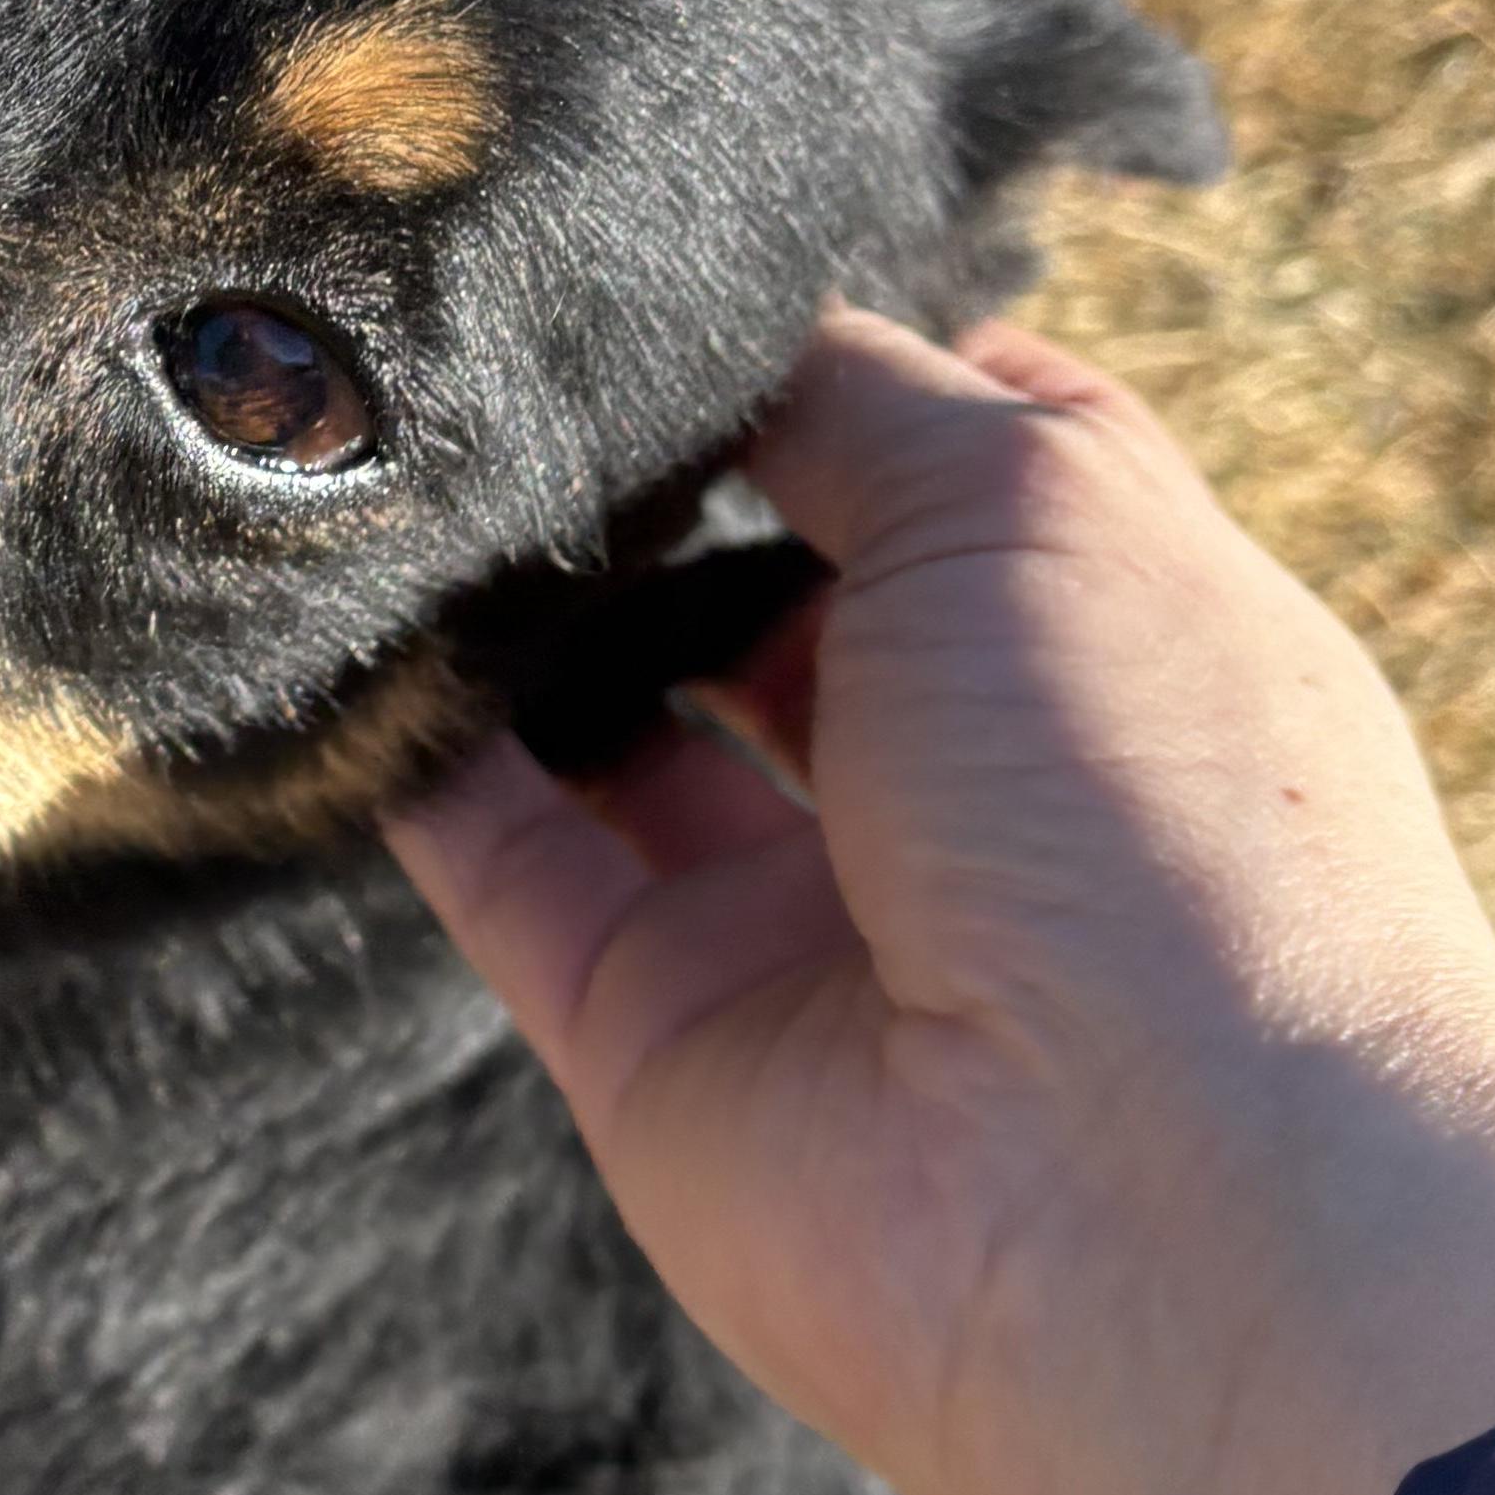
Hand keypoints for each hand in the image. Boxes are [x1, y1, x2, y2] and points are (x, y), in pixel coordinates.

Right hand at [388, 310, 1494, 1494]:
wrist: (1158, 1209)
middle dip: (651, 491)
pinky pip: (507, 869)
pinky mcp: (659, 1036)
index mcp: (1107, 638)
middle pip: (769, 593)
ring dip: (516, 619)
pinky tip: (337, 639)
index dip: (828, 372)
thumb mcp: (1037, 501)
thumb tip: (732, 343)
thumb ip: (863, 398)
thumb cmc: (1158, 816)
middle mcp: (966, 780)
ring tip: (398, 475)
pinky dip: (416, 764)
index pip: (952, 464)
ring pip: (621, 730)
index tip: (666, 285)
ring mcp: (808, 920)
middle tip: (491, 375)